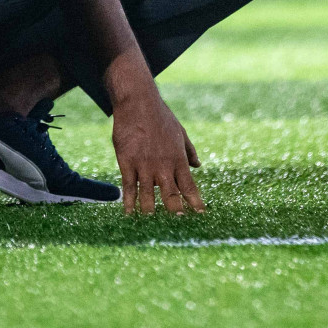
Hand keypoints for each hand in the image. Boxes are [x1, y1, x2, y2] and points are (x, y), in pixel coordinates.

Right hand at [112, 92, 204, 214]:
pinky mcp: (127, 162)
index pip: (189, 186)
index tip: (200, 215)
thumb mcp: (180, 132)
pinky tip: (129, 213)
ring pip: (149, 196)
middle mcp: (163, 165)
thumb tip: (199, 166)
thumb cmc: (161, 116)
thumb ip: (189, 150)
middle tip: (178, 224)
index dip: (195, 202)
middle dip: (175, 212)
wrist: (138, 102)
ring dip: (151, 211)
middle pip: (171, 195)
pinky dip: (129, 202)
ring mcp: (144, 165)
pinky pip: (129, 187)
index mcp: (178, 158)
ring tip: (152, 223)